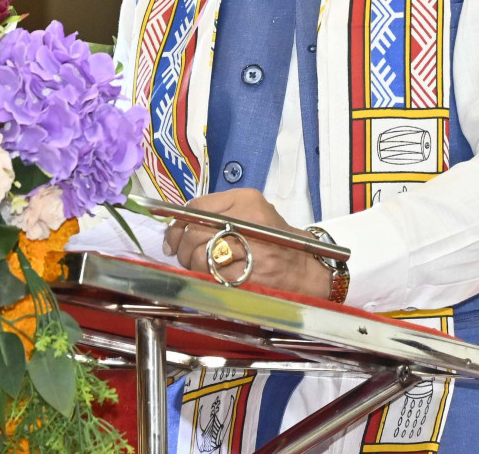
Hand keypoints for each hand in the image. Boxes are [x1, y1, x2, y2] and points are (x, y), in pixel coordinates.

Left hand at [161, 188, 331, 297]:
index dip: (177, 224)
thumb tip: (178, 229)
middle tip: (184, 257)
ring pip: (200, 255)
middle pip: (195, 232)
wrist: (306, 268)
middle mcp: (250, 219)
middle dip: (182, 248)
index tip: (172, 238)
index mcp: (247, 200)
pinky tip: (214, 279)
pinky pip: (214, 277)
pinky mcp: (252, 274)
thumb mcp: (251, 215)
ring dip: (193, 266)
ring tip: (201, 268)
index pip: (197, 207)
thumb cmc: (275, 240)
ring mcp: (252, 248)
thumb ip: (217, 214)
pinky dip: (207, 280)